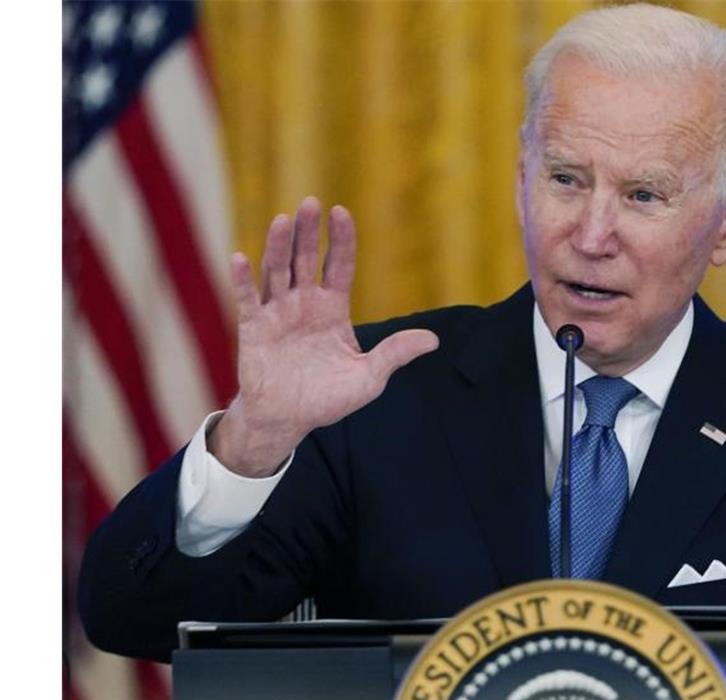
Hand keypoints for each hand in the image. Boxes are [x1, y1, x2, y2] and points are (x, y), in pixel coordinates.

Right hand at [208, 197, 438, 475]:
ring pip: (277, 271)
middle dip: (310, 232)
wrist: (288, 420)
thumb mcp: (369, 378)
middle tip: (312, 203)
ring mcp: (277, 313)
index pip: (339, 265)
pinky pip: (248, 300)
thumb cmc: (328, 399)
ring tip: (283, 220)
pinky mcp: (253, 328)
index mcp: (333, 309)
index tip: (342, 212)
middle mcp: (304, 303)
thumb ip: (395, 354)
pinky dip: (244, 279)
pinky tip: (241, 257)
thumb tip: (434, 340)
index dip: (341, 240)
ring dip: (279, 246)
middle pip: (307, 259)